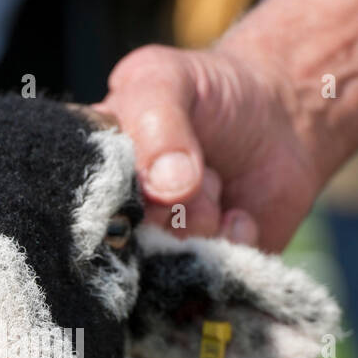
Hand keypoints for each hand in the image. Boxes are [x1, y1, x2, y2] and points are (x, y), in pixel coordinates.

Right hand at [98, 43, 320, 253]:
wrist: (279, 115)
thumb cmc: (208, 93)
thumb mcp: (167, 80)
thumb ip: (156, 123)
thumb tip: (167, 189)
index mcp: (87, 177)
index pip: (78, 213)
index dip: (119, 199)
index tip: (151, 177)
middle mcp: (116, 222)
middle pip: (125, 247)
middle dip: (170, 209)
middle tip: (194, 172)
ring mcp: (159, 252)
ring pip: (169, 265)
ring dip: (203, 220)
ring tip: (213, 184)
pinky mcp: (203, 271)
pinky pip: (212, 277)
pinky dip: (235, 241)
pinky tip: (237, 212)